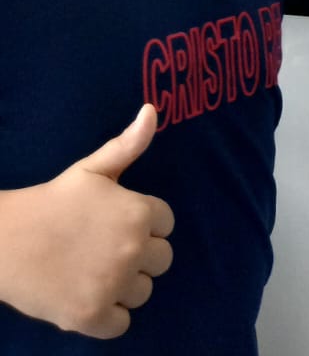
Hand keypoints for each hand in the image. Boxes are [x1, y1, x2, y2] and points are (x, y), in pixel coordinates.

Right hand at [0, 105, 174, 338]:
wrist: (6, 242)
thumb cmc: (53, 202)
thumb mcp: (92, 169)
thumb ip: (128, 145)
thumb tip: (152, 110)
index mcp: (138, 212)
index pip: (166, 224)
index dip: (144, 223)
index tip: (118, 223)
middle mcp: (132, 249)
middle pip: (161, 260)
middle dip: (140, 255)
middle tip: (106, 249)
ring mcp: (112, 284)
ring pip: (143, 292)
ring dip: (125, 286)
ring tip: (95, 271)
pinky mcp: (91, 316)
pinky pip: (122, 324)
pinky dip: (109, 317)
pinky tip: (89, 297)